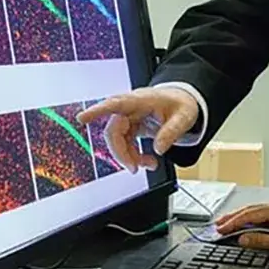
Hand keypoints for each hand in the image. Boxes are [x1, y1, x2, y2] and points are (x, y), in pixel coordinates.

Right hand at [76, 87, 198, 173]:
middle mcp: (131, 108)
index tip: (83, 117)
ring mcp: (129, 118)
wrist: (181, 100)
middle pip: (114, 131)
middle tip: (134, 168)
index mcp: (141, 100)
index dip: (98, 111)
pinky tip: (147, 161)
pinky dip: (134, 156)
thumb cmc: (181, 103)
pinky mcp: (130, 128)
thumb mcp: (185, 116)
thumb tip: (159, 148)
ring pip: (117, 141)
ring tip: (150, 164)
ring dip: (129, 157)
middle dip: (121, 152)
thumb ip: (172, 131)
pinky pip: (125, 145)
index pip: (116, 104)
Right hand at [215, 202, 268, 258]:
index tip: (221, 228)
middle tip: (218, 225)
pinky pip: (262, 216)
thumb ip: (261, 240)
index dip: (234, 222)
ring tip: (226, 224)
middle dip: (233, 218)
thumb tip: (243, 239)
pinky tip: (244, 226)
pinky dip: (250, 221)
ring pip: (255, 213)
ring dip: (240, 219)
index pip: (250, 215)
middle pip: (250, 211)